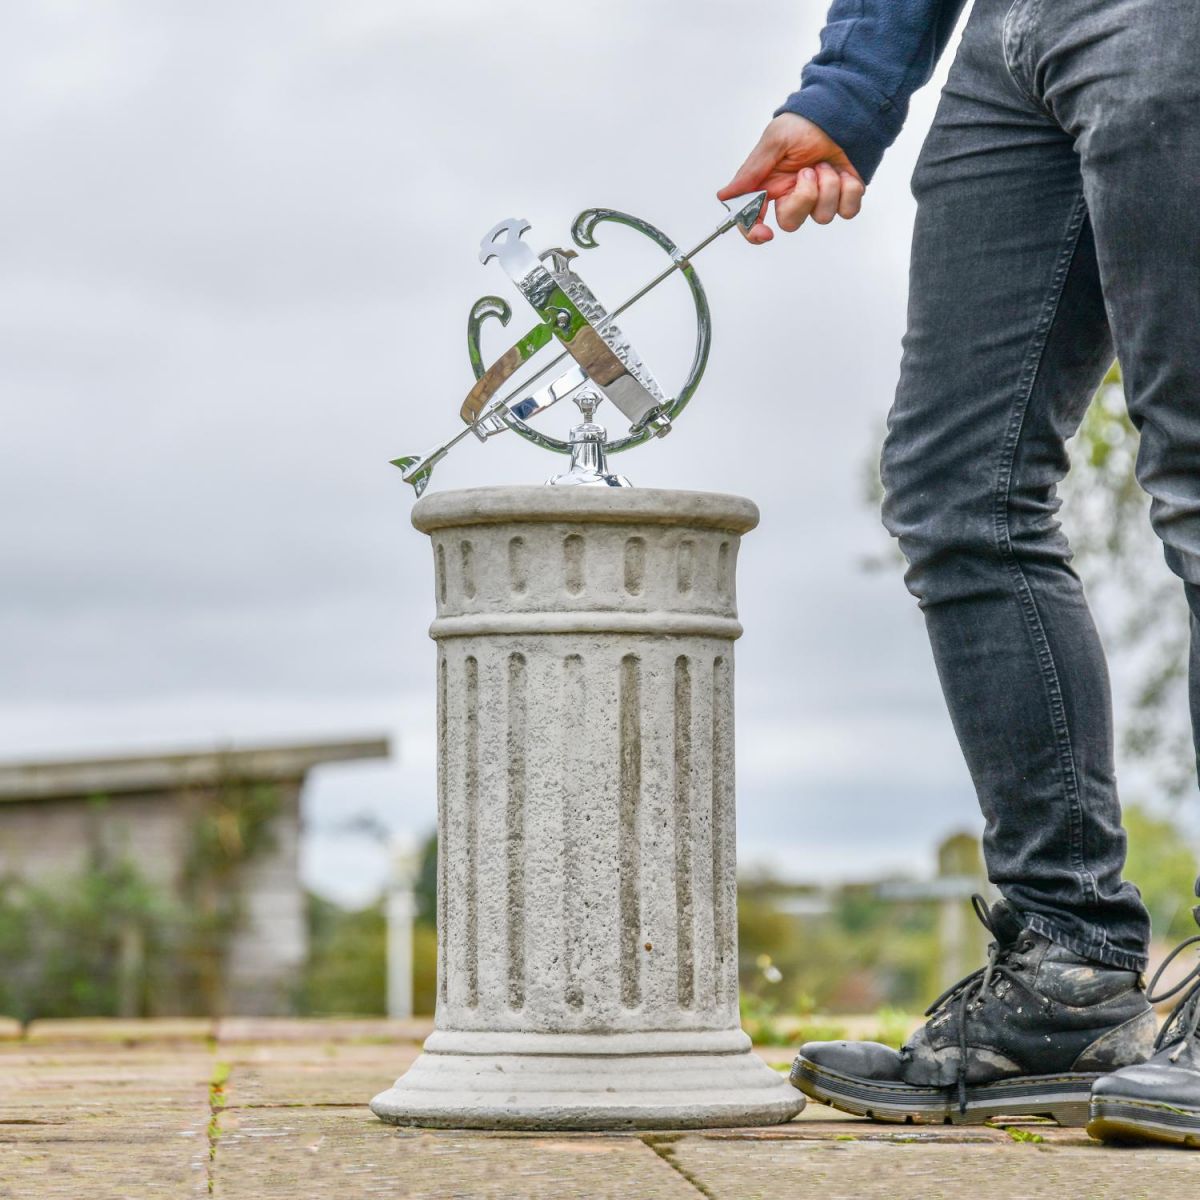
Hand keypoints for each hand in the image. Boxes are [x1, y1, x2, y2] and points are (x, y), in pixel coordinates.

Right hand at [718, 113, 864, 244]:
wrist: (842, 110)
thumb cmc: (806, 122)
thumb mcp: (774, 140)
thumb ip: (751, 172)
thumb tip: (724, 195)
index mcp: (771, 185)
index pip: (753, 218)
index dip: (754, 231)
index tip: (764, 233)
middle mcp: (793, 195)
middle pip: (791, 222)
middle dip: (802, 199)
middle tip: (807, 172)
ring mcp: (819, 198)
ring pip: (822, 217)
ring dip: (827, 186)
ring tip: (826, 164)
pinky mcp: (844, 197)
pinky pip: (847, 211)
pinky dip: (848, 190)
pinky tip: (844, 172)